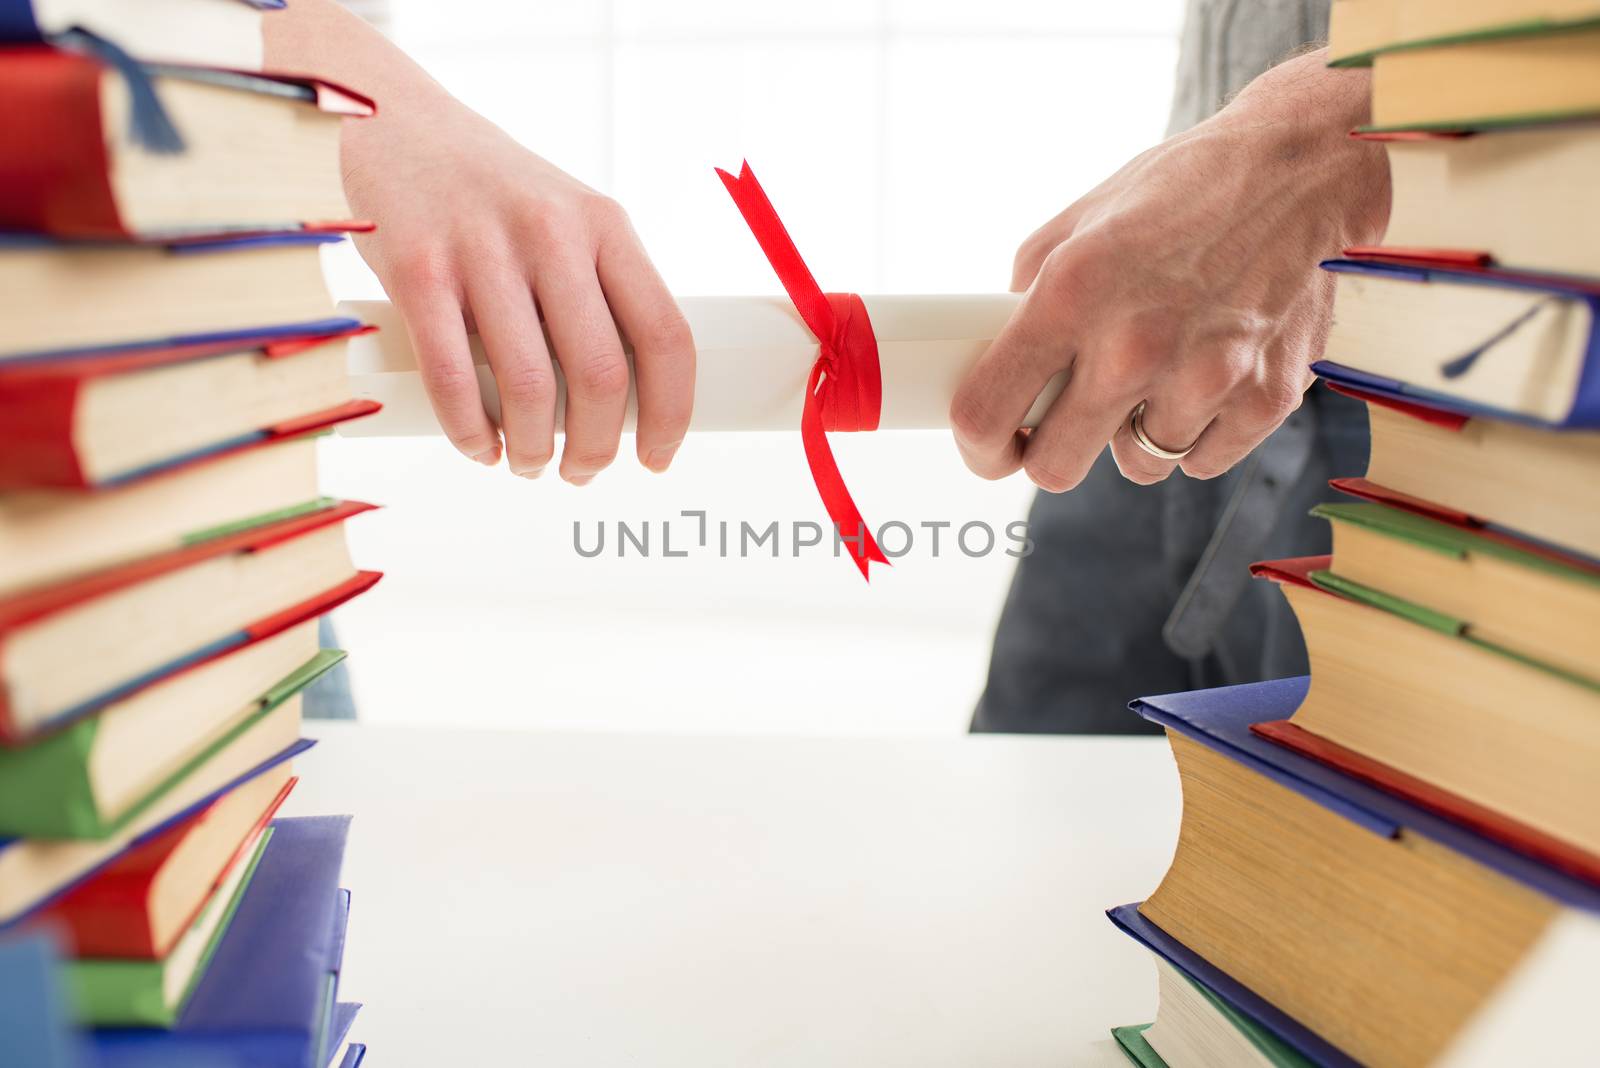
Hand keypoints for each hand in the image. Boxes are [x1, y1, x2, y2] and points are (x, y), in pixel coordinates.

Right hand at [342, 92, 693, 481]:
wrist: (397, 126)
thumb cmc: (494, 195)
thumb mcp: (567, 221)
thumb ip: (601, 292)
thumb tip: (630, 404)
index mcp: (605, 225)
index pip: (665, 335)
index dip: (670, 413)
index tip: (655, 457)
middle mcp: (552, 231)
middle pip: (601, 374)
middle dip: (596, 446)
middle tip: (581, 472)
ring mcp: (483, 248)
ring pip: (529, 386)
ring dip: (532, 448)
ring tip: (527, 462)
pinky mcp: (418, 267)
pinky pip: (453, 378)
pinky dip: (471, 433)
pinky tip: (480, 446)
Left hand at [950, 52, 1387, 490]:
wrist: (1299, 170)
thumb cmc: (1178, 192)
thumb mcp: (1075, 225)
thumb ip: (1025, 301)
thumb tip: (995, 365)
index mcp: (1070, 294)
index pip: (985, 414)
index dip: (979, 448)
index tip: (991, 449)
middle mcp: (1134, 345)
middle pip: (1055, 469)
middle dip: (1053, 451)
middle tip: (1068, 422)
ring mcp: (1205, 378)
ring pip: (1139, 465)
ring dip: (1137, 434)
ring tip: (1159, 372)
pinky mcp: (1265, 399)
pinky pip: (1203, 461)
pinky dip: (1199, 432)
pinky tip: (1208, 376)